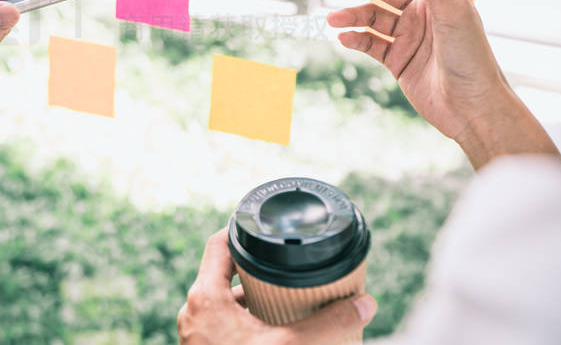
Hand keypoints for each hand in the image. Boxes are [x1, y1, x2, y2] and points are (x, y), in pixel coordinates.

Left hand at [177, 230, 375, 344]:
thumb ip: (331, 324)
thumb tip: (366, 303)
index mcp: (205, 298)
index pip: (219, 244)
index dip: (241, 230)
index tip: (266, 227)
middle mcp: (195, 312)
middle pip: (225, 274)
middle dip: (258, 271)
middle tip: (289, 267)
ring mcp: (198, 335)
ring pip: (227, 304)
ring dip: (254, 300)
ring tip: (288, 298)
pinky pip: (227, 327)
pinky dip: (250, 324)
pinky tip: (275, 331)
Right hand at [324, 0, 560, 168]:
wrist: (473, 108)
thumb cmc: (472, 57)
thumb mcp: (452, 9)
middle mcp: (424, 11)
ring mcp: (410, 36)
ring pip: (372, 16)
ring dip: (351, 15)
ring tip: (334, 20)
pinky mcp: (398, 60)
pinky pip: (369, 43)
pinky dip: (355, 39)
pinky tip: (343, 38)